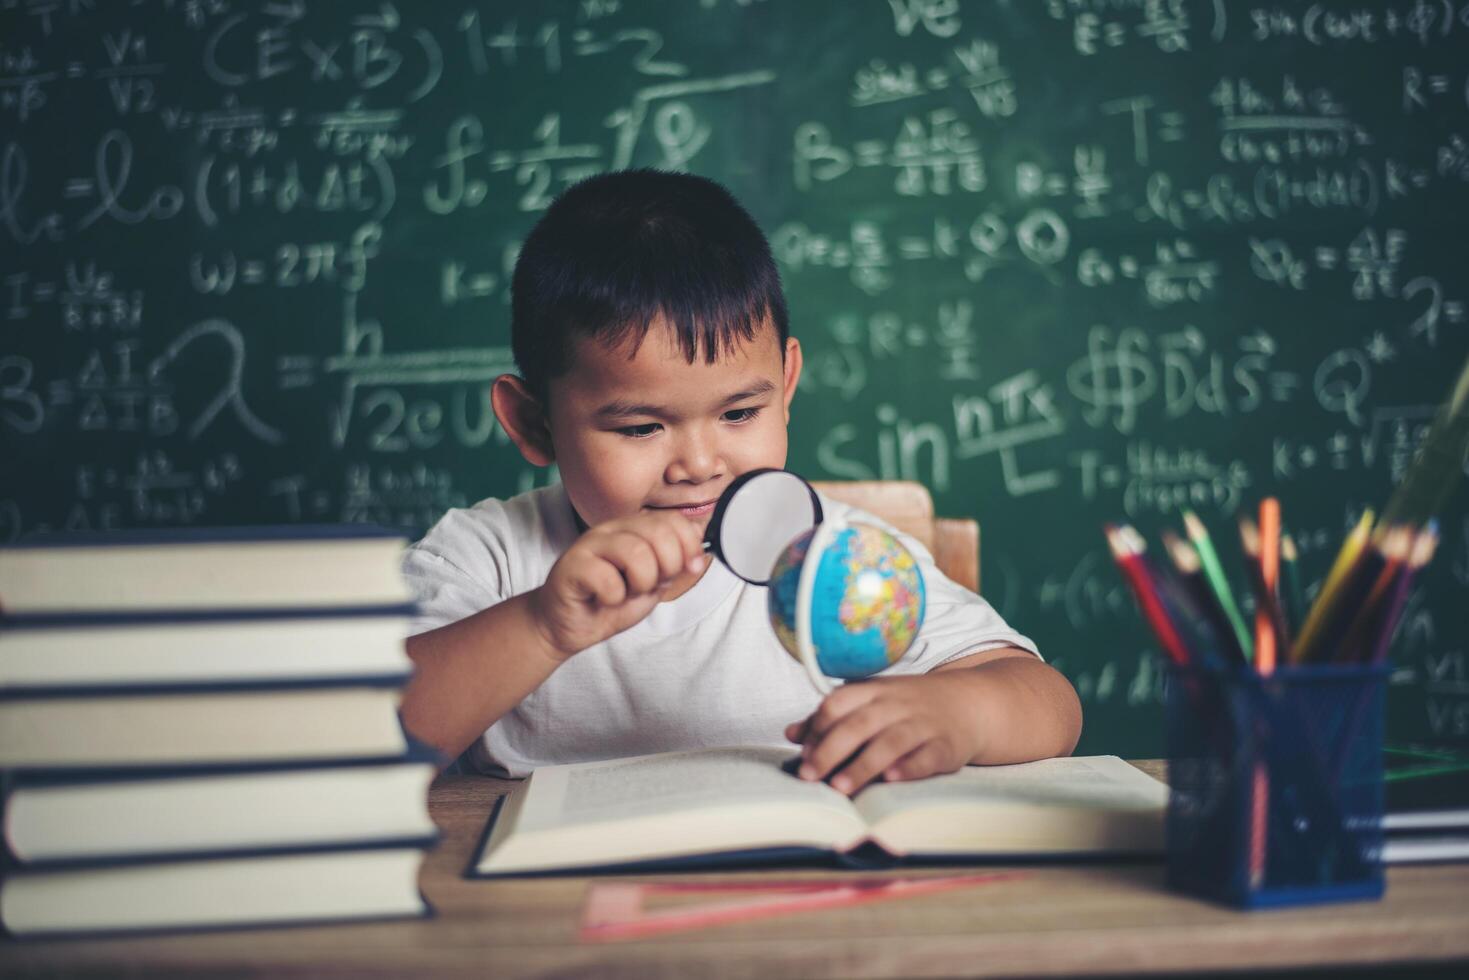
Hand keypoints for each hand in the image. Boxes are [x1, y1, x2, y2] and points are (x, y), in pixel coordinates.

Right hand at [528, 511, 707, 659]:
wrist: (567, 627)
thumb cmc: (607, 603)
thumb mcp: (651, 586)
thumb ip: (673, 566)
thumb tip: (698, 550)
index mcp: (633, 529)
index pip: (673, 520)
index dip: (689, 546)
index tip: (688, 568)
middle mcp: (612, 530)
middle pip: (658, 532)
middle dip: (667, 567)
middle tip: (649, 586)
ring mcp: (590, 544)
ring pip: (635, 552)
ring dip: (640, 583)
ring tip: (626, 592)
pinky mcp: (571, 565)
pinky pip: (607, 578)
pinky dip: (612, 597)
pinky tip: (602, 599)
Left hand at [784, 674, 979, 795]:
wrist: (968, 704)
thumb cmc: (907, 707)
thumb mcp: (870, 702)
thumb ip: (831, 718)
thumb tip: (790, 733)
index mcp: (873, 691)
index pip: (838, 703)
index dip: (817, 728)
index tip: (802, 754)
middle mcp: (896, 704)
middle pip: (859, 724)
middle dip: (830, 750)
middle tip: (810, 776)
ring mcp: (922, 724)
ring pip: (890, 742)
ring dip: (864, 765)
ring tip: (841, 787)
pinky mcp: (945, 746)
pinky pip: (926, 756)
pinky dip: (909, 768)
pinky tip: (891, 779)